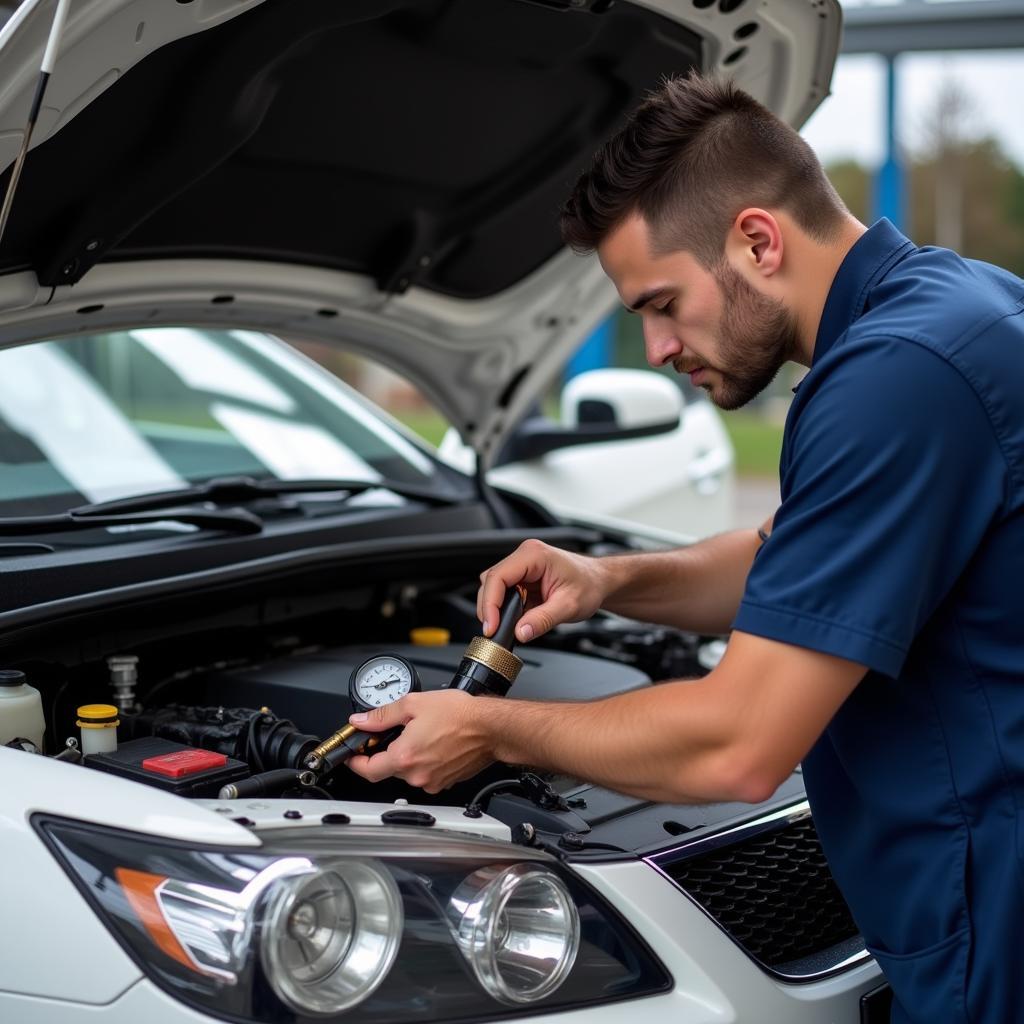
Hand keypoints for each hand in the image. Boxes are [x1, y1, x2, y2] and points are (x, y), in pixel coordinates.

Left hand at [346, 690, 493, 792]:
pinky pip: (426, 774)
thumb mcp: (414, 704)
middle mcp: (416, 775)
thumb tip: (362, 720)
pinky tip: (434, 743)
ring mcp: (432, 782)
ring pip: (408, 772)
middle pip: (388, 769)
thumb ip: (382, 714)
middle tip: (391, 733)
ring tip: (420, 733)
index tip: (352, 754)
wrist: (490, 727)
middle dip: (386, 752)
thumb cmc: (460, 715)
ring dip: (407, 756)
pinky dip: (424, 761)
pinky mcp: (445, 782)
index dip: (355, 762)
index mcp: (404, 757)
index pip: (367, 770)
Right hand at [477, 538, 607, 642]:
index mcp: (535, 555)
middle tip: (494, 630)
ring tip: (504, 626)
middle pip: (491, 581)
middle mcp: (525, 555)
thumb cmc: (589, 585)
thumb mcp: (569, 606)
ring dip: (495, 607)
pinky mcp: (522, 576)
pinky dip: (503, 607)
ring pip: (493, 586)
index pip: (498, 576)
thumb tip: (520, 632)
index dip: (490, 603)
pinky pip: (503, 591)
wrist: (599, 581)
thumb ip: (543, 620)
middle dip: (489, 608)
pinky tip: (512, 618)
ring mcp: (522, 565)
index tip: (491, 626)